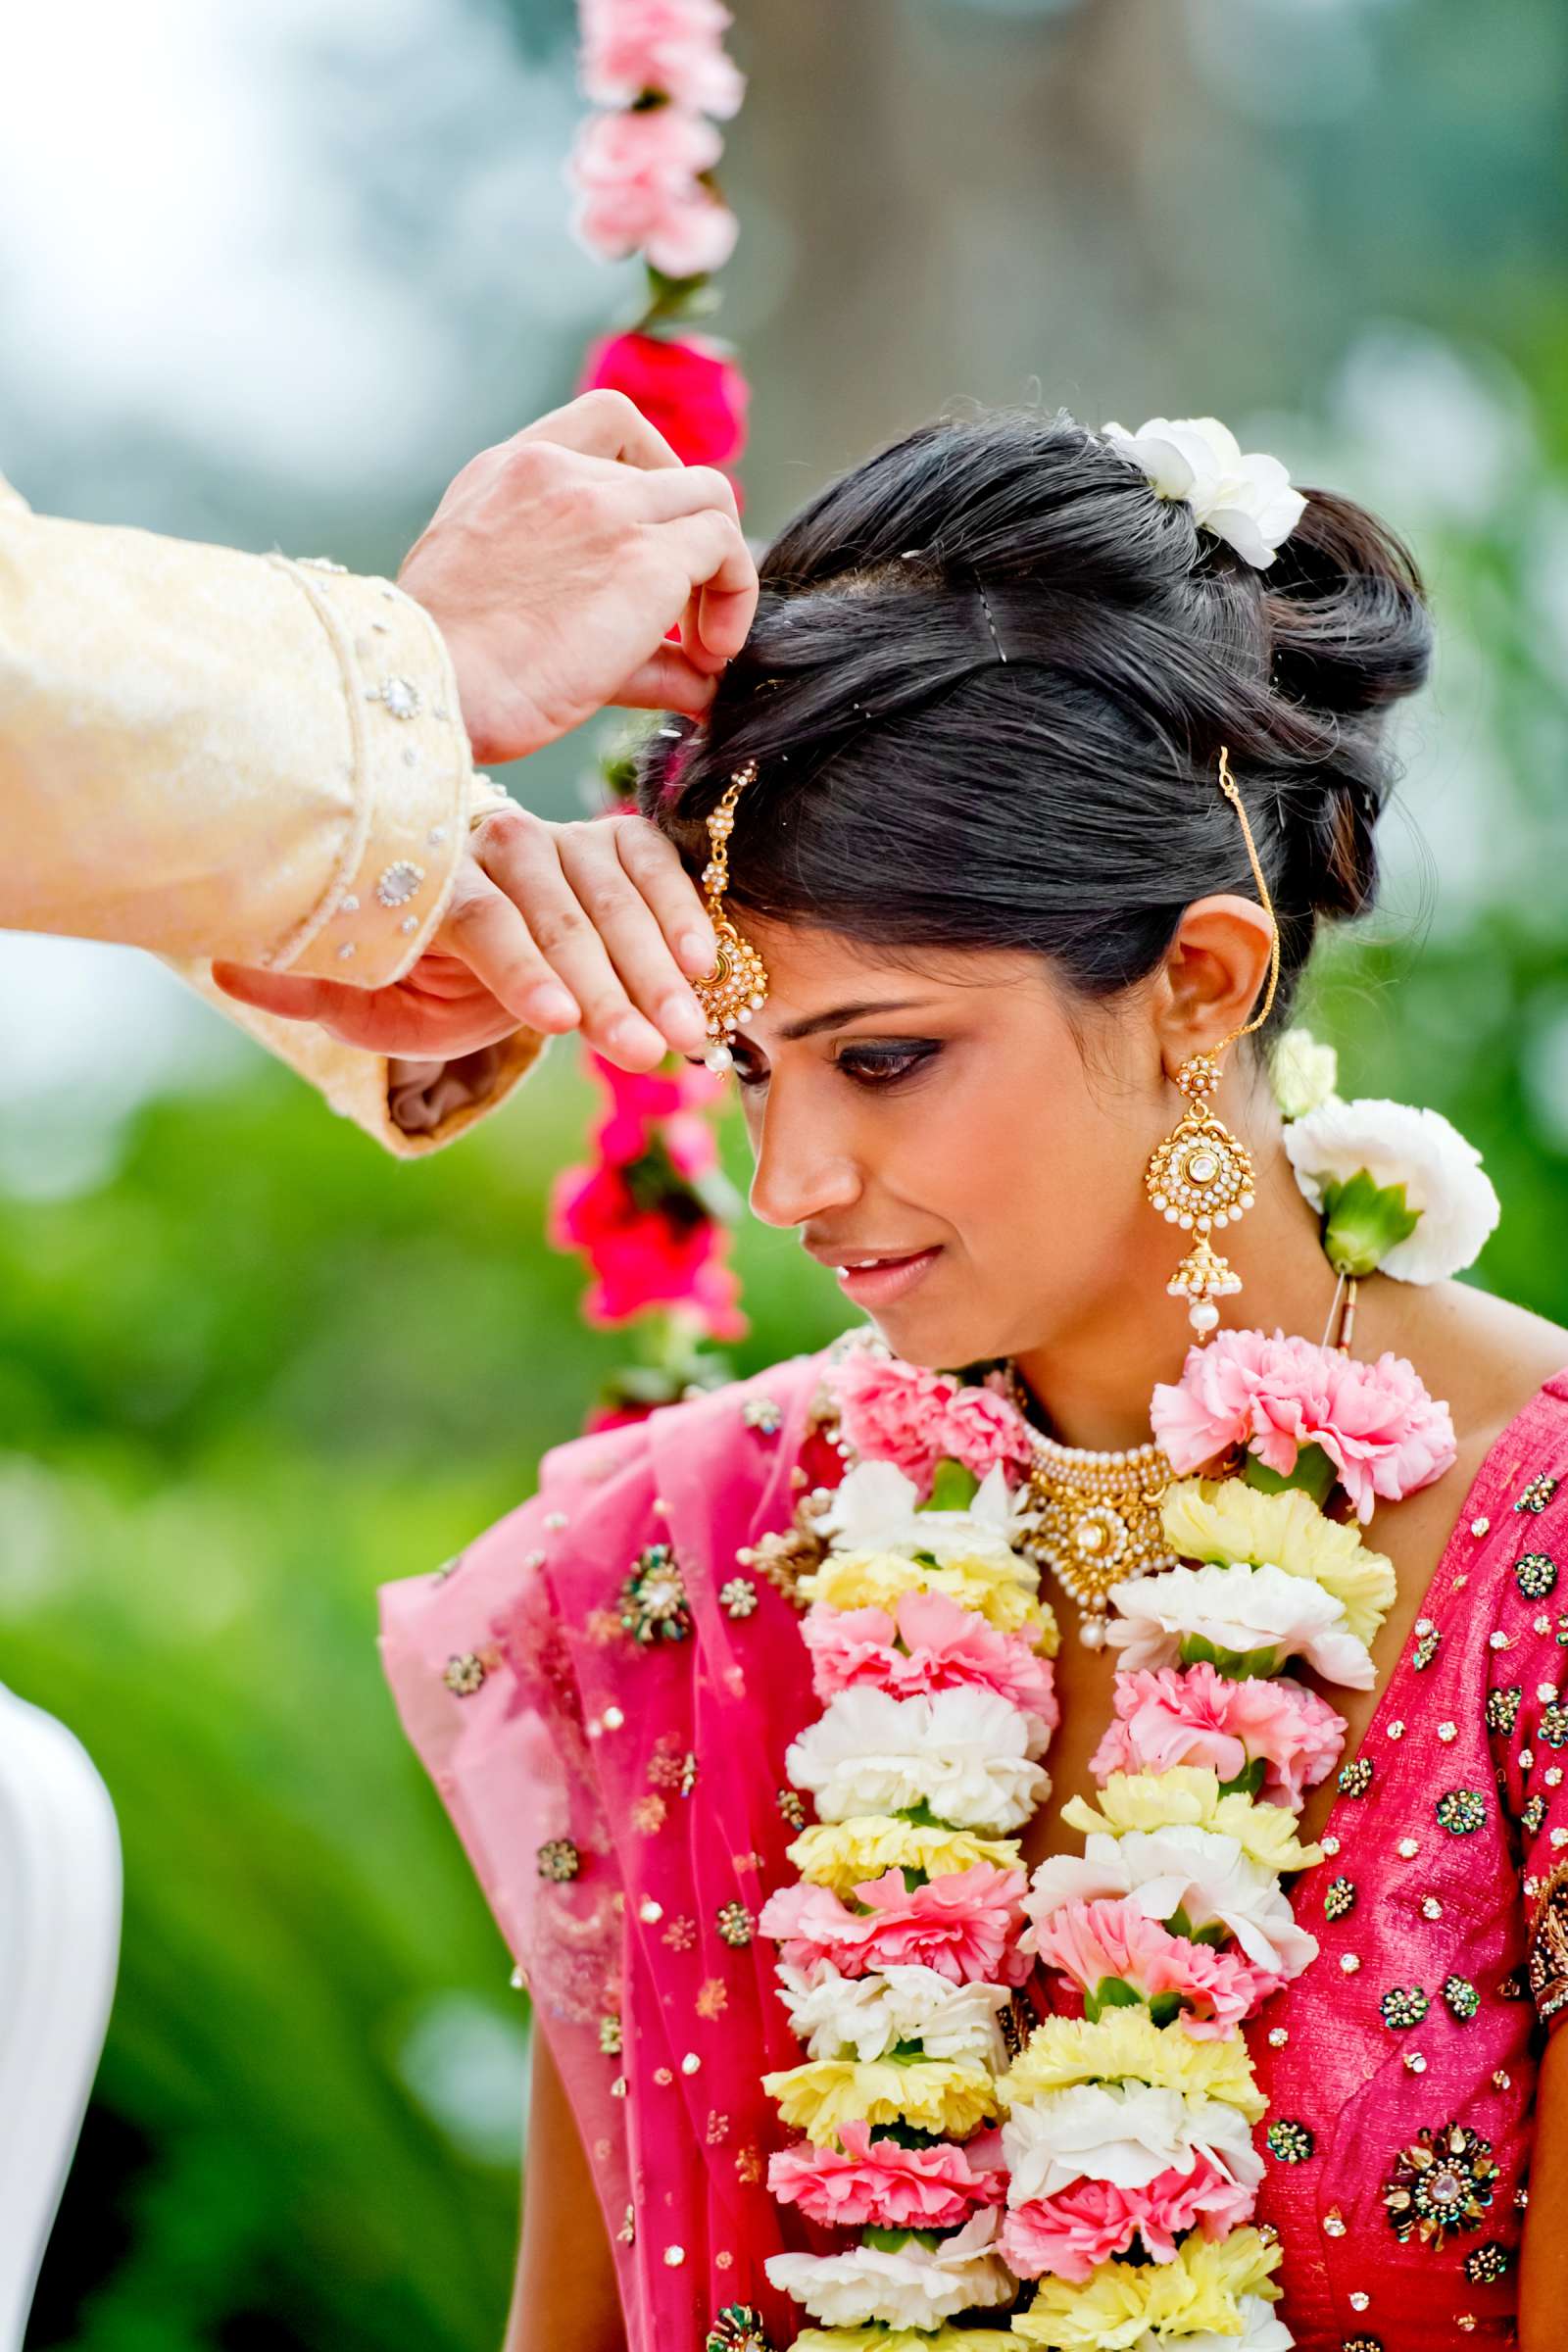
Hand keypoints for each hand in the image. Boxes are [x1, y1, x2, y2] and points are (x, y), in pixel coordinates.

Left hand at [212, 804, 718, 1069]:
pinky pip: (656, 865)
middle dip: (607, 985)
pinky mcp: (614, 841)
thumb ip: (305, 982)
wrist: (472, 933)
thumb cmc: (413, 971)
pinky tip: (707, 970)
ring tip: (686, 1033)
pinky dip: (683, 912)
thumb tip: (221, 966)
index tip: (558, 1025)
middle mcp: (498, 840)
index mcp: (432, 876)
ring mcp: (561, 836)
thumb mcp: (359, 991)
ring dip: (657, 964)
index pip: (481, 917)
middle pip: (558, 908)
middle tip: (641, 1050)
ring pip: (616, 889)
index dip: (521, 968)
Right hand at [397, 389, 757, 763]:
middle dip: (691, 542)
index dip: (654, 469)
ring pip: (711, 502)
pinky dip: (735, 599)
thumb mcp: (506, 617)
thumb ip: (586, 617)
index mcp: (508, 471)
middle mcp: (559, 471)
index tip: (654, 536)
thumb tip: (689, 680)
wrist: (430, 687)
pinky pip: (725, 550)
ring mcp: (607, 507)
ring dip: (723, 574)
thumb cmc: (448, 671)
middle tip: (685, 619)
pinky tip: (709, 659)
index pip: (607, 421)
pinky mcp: (645, 558)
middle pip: (672, 470)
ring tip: (707, 648)